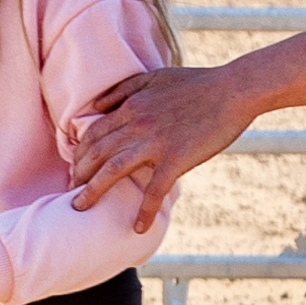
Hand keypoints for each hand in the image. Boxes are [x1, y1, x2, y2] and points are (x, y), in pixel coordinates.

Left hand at [63, 62, 260, 231]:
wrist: (234, 90)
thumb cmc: (197, 83)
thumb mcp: (154, 77)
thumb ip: (123, 90)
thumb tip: (95, 107)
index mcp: (131, 106)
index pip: (94, 133)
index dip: (79, 153)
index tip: (75, 167)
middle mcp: (137, 124)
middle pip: (96, 153)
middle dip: (78, 174)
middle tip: (71, 191)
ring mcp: (155, 142)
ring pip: (112, 170)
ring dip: (93, 191)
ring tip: (80, 207)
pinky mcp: (176, 158)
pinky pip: (154, 190)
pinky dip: (143, 211)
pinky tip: (138, 227)